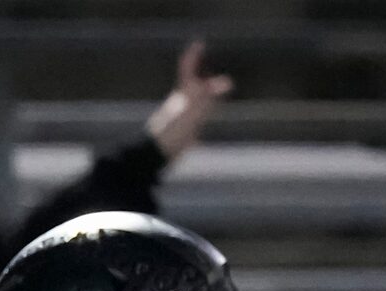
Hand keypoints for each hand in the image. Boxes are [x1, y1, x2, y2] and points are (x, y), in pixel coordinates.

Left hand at [146, 40, 232, 161]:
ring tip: (218, 84)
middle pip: (192, 80)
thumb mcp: (193, 110)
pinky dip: (206, 107)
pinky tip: (211, 111)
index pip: (187, 68)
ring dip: (205, 89)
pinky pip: (198, 112)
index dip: (193, 55)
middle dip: (201, 70)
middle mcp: (182, 99)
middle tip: (212, 62)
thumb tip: (227, 81)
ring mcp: (183, 114)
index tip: (199, 43)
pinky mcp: (185, 128)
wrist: (158, 153)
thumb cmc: (174, 129)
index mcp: (182, 92)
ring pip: (195, 96)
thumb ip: (208, 95)